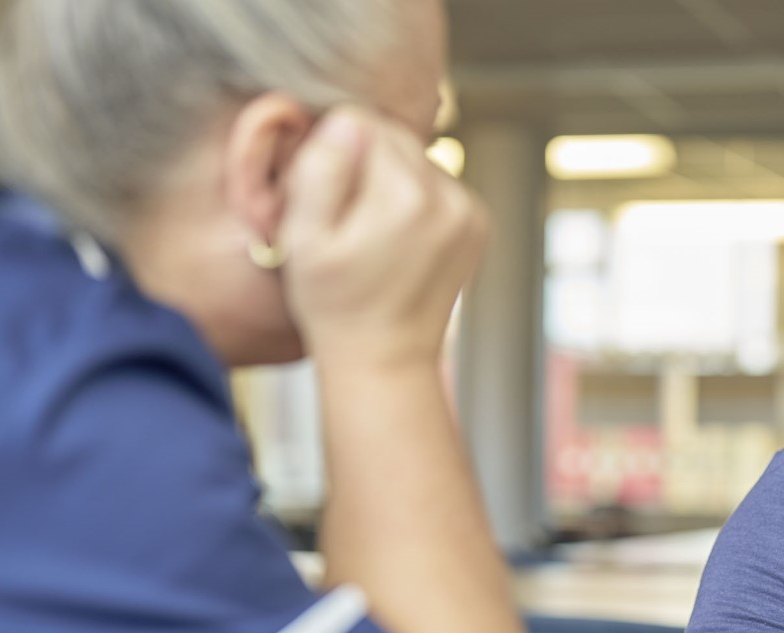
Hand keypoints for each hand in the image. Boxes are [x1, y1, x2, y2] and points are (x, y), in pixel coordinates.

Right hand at [279, 107, 488, 370]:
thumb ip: (321, 169)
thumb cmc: (336, 306)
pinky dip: (415, 200)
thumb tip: (347, 122)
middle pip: (394, 137)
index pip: (361, 122)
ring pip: (416, 160)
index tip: (325, 199)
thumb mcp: (305, 238)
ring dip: (390, 181)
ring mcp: (470, 212)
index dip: (333, 153)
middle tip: (346, 220)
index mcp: (406, 195)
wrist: (385, 360)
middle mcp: (449, 197)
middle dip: (364, 164)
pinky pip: (437, 185)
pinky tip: (396, 241)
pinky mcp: (478, 224)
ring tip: (371, 235)